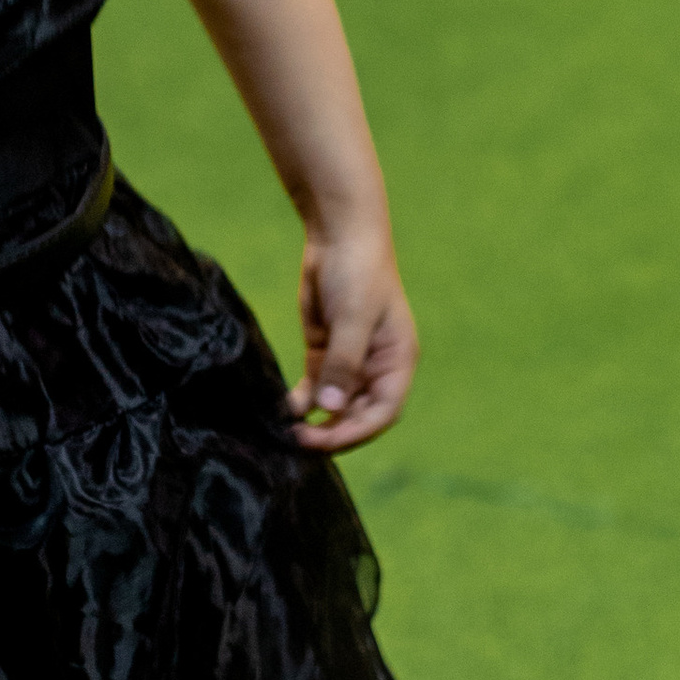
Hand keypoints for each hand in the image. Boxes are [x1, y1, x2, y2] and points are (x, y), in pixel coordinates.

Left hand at [290, 213, 418, 451]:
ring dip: (315, 423)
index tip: (324, 439)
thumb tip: (329, 409)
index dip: (357, 431)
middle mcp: (375, 367)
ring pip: (334, 407)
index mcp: (397, 360)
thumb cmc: (358, 273)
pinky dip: (301, 404)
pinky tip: (282, 410)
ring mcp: (349, 363)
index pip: (383, 411)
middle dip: (332, 432)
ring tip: (287, 433)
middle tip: (298, 442)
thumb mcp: (353, 318)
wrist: (338, 237)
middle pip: (358, 415)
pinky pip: (315, 390)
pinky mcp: (324, 354)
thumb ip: (343, 365)